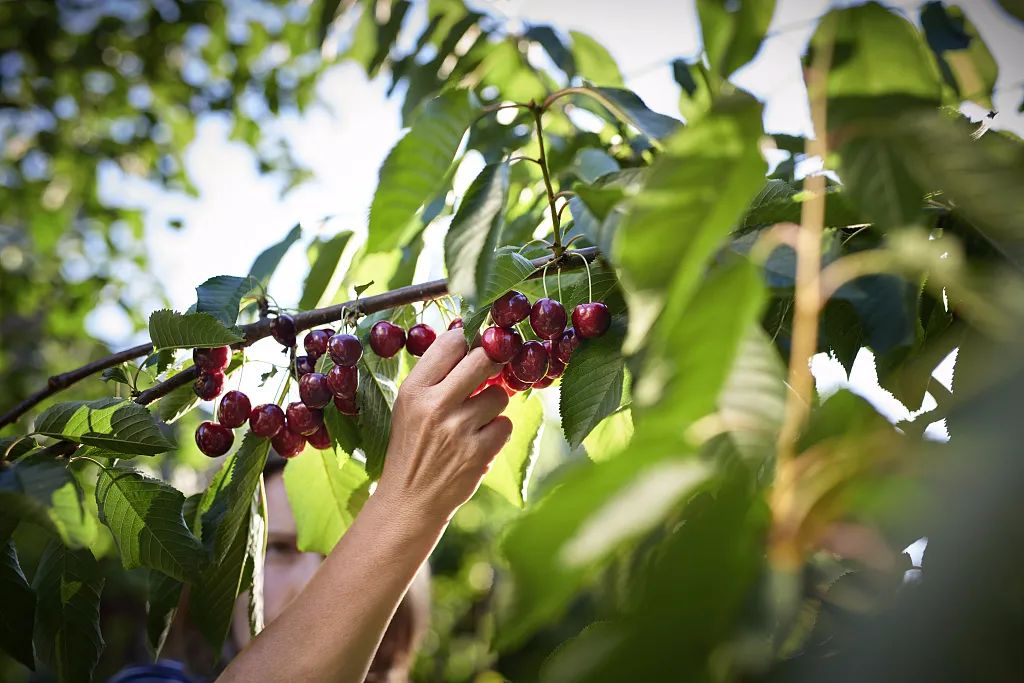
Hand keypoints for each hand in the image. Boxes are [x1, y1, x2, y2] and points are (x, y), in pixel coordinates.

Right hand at [377, 329, 512, 523]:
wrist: (409, 500)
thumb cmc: (412, 446)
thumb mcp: (409, 406)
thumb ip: (435, 375)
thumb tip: (468, 337)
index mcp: (414, 390)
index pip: (451, 344)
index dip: (469, 343)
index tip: (473, 349)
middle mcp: (434, 406)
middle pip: (483, 360)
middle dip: (490, 365)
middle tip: (486, 375)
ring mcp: (458, 430)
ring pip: (499, 394)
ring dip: (493, 405)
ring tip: (475, 420)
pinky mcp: (478, 453)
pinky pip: (505, 424)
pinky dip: (497, 432)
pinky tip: (479, 442)